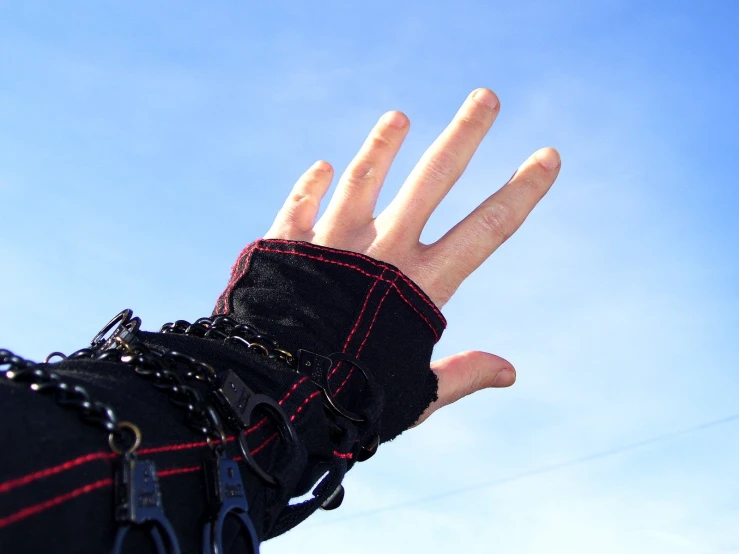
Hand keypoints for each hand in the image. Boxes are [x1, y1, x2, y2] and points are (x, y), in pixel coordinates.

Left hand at [265, 88, 560, 422]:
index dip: (522, 192)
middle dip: (464, 136)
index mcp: (420, 285)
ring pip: (365, 176)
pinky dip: (312, 184)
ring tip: (397, 119)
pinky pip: (302, 204)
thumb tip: (510, 371)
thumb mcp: (415, 396)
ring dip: (383, 145)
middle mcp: (380, 251)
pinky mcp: (287, 245)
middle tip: (486, 98)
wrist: (272, 394)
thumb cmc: (350, 401)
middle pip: (433, 179)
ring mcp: (332, 242)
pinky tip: (323, 167)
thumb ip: (462, 375)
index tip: (547, 156)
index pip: (487, 229)